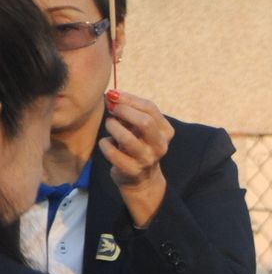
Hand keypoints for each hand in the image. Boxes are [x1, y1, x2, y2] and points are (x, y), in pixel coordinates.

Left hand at [99, 92, 172, 226]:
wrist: (140, 179)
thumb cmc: (137, 144)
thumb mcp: (140, 127)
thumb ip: (130, 111)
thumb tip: (111, 96)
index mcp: (166, 131)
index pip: (150, 108)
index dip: (129, 98)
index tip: (113, 95)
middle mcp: (160, 146)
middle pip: (145, 122)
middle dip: (123, 111)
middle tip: (111, 108)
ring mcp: (147, 159)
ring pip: (127, 138)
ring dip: (112, 126)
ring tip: (110, 125)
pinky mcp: (132, 170)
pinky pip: (112, 152)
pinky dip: (105, 143)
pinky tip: (108, 144)